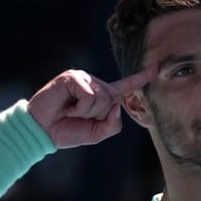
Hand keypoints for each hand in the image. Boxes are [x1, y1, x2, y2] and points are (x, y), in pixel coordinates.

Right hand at [28, 65, 156, 148]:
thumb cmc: (67, 131)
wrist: (42, 132)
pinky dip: (80, 107)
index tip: (158, 67)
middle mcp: (94, 84)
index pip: (125, 86)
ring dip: (87, 111)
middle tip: (77, 116)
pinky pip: (89, 95)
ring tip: (70, 111)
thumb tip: (117, 107)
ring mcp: (82, 78)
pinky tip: (67, 107)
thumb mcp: (97, 133)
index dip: (141, 78)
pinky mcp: (71, 77)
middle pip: (113, 97)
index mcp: (102, 96)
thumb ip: (112, 124)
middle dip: (98, 113)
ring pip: (102, 96)